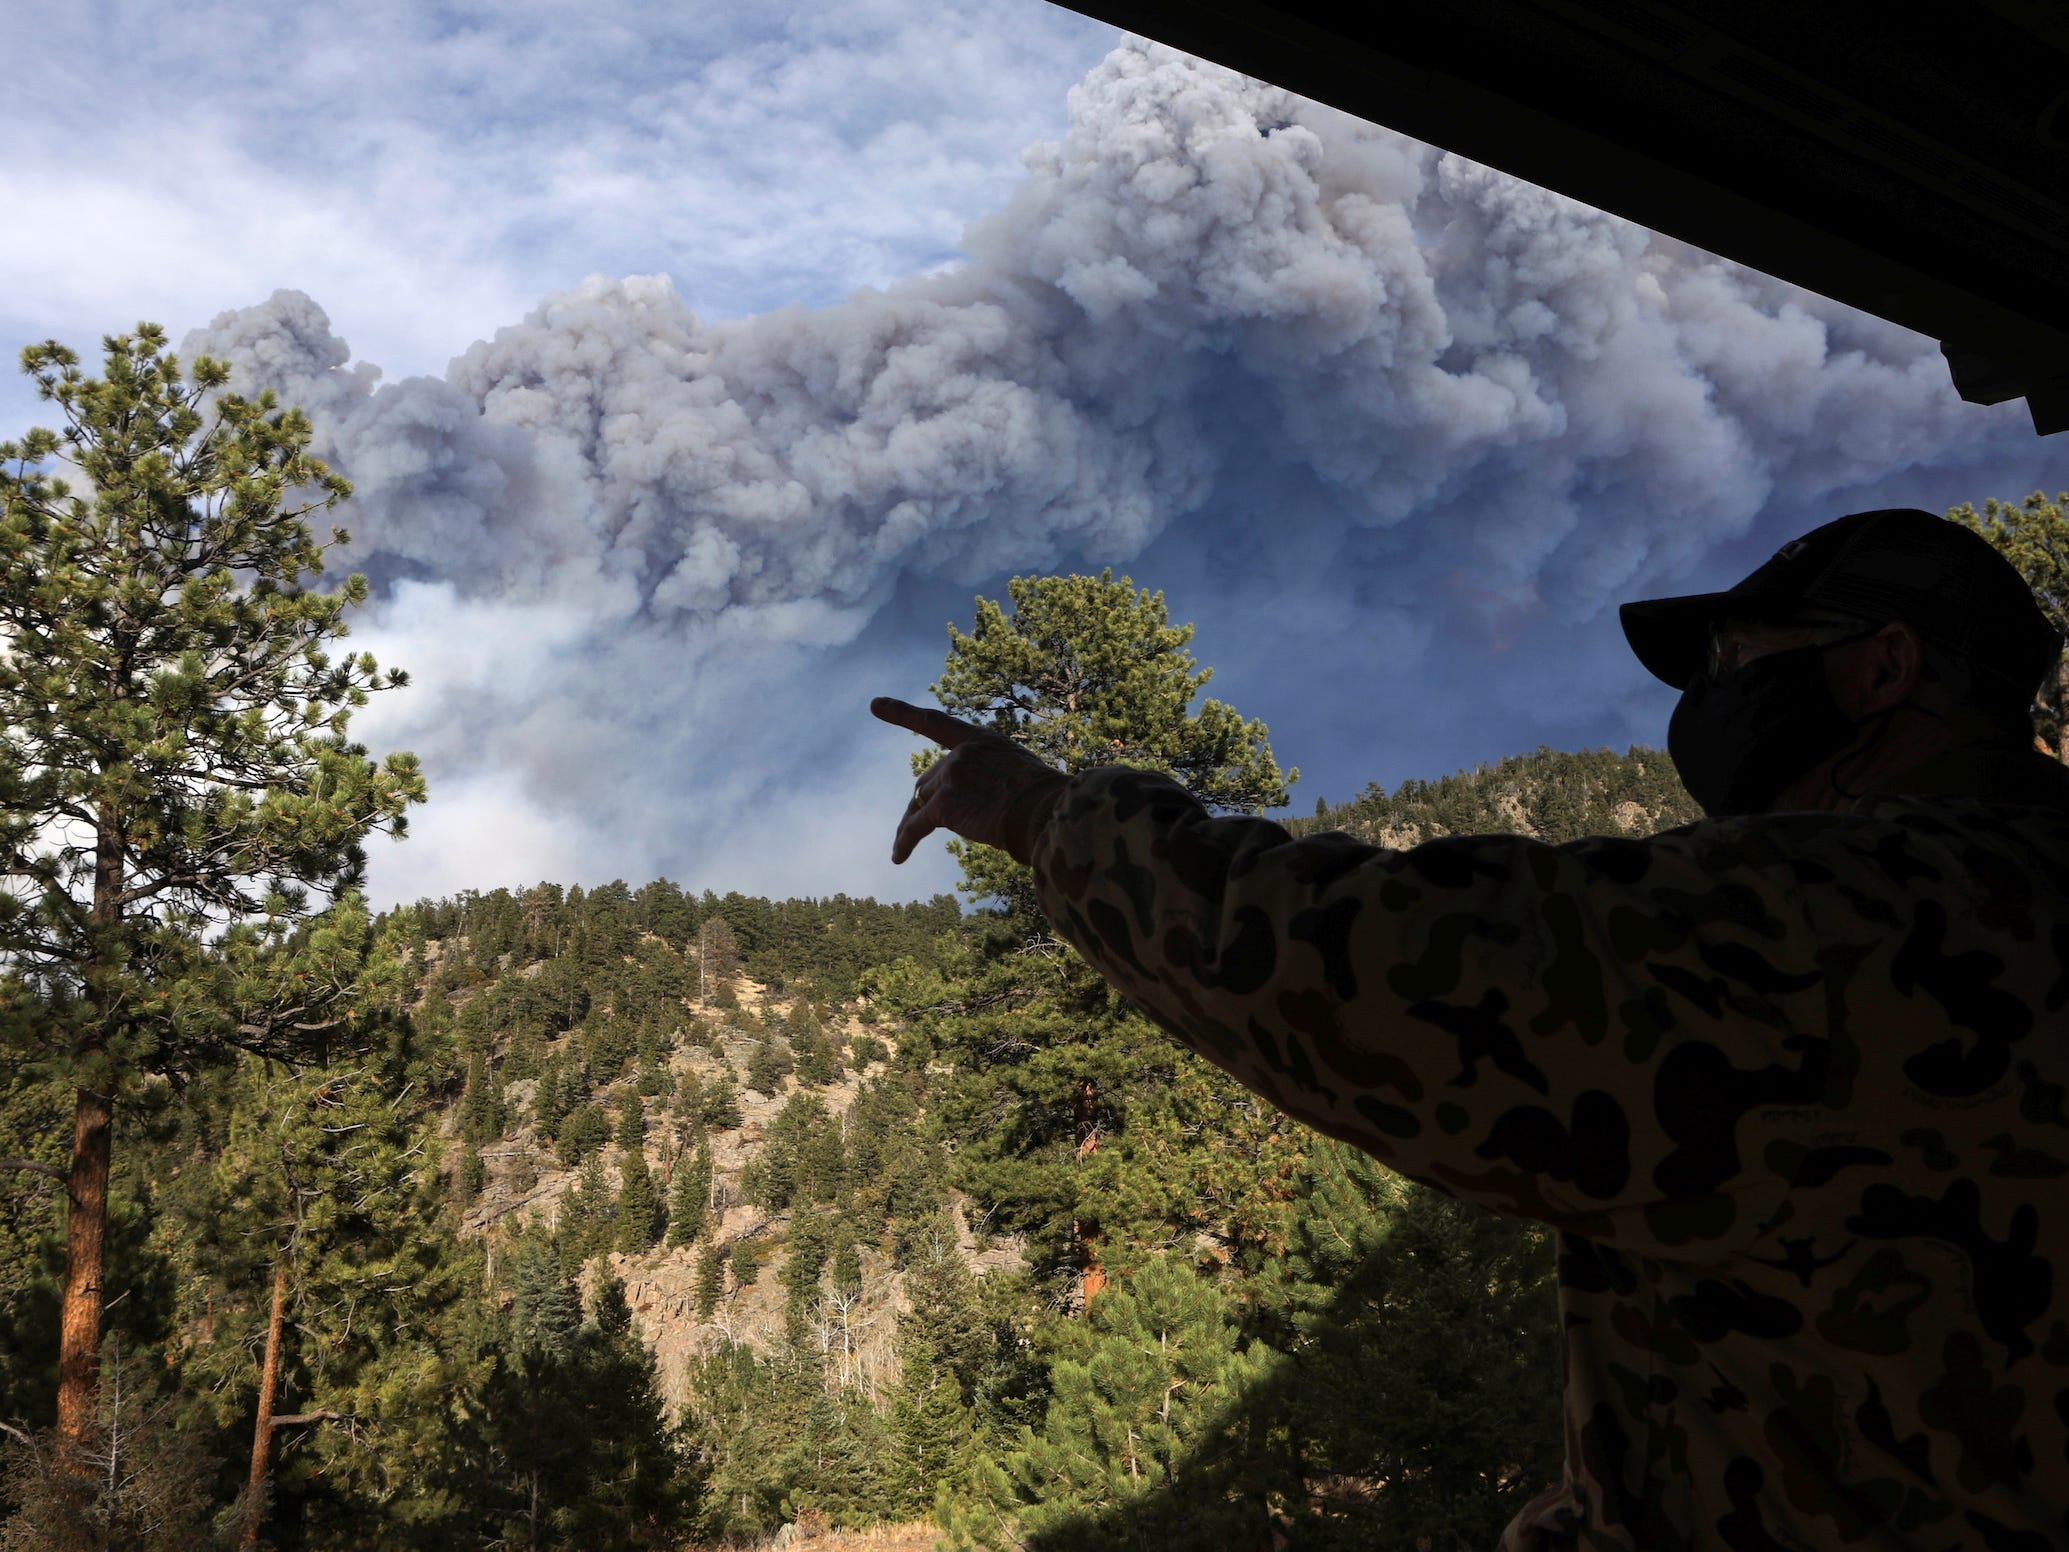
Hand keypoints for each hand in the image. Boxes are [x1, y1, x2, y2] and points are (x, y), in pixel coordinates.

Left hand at [871, 697, 1070, 864]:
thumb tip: (985, 798)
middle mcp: (962, 753)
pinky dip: (904, 842)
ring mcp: (951, 777)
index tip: (876, 704)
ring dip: (911, 824)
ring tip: (902, 844)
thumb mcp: (1021, 772)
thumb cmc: (1047, 800)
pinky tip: (898, 857)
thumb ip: (994, 774)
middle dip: (928, 801)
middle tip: (922, 823)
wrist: (1046, 813)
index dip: (901, 713)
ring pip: (920, 803)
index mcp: (981, 740)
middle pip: (929, 779)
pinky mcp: (944, 806)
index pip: (935, 722)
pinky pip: (915, 826)